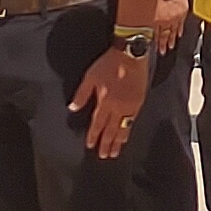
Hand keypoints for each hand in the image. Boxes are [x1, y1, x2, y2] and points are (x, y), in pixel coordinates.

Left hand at [74, 39, 146, 159]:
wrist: (131, 54)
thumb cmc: (109, 63)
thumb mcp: (90, 76)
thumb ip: (82, 94)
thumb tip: (72, 108)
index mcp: (105, 101)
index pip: (98, 124)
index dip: (94, 136)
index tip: (90, 146)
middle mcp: (118, 107)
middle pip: (111, 130)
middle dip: (107, 144)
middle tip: (105, 156)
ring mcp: (131, 106)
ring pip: (124, 128)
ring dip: (119, 141)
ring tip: (116, 152)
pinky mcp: (139, 102)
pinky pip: (133, 121)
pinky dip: (128, 130)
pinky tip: (126, 135)